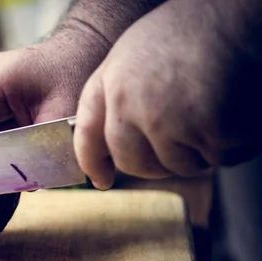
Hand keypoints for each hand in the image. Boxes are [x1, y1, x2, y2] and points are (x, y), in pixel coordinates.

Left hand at [74, 0, 261, 189]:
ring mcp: (167, 121)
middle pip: (133, 163)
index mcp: (111, 83)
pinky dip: (233, 144)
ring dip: (200, 151)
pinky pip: (220, 159)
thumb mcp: (133, 54)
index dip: (92, 163)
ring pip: (179, 167)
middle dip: (157, 162)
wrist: (236, 11)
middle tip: (183, 139)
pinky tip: (235, 111)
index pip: (88, 135)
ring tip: (214, 108)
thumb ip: (118, 94)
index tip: (101, 180)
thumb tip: (113, 140)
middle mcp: (130, 105)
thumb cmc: (191, 29)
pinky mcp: (208, 132)